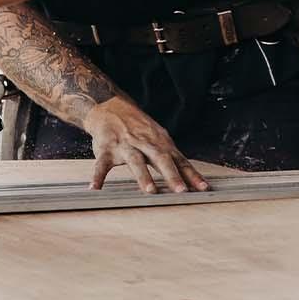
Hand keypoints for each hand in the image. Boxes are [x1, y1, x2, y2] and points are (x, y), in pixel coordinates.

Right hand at [81, 96, 209, 193]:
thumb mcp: (158, 138)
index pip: (179, 160)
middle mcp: (145, 143)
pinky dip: (98, 176)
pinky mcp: (105, 149)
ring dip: (143, 176)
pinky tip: (95, 188)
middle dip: (171, 175)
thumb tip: (192, 179)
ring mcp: (125, 146)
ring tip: (150, 191)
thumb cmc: (138, 129)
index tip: (204, 188)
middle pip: (160, 158)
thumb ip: (172, 158)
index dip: (191, 174)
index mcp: (160, 143)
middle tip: (181, 191)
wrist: (109, 108)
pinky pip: (101, 164)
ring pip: (135, 161)